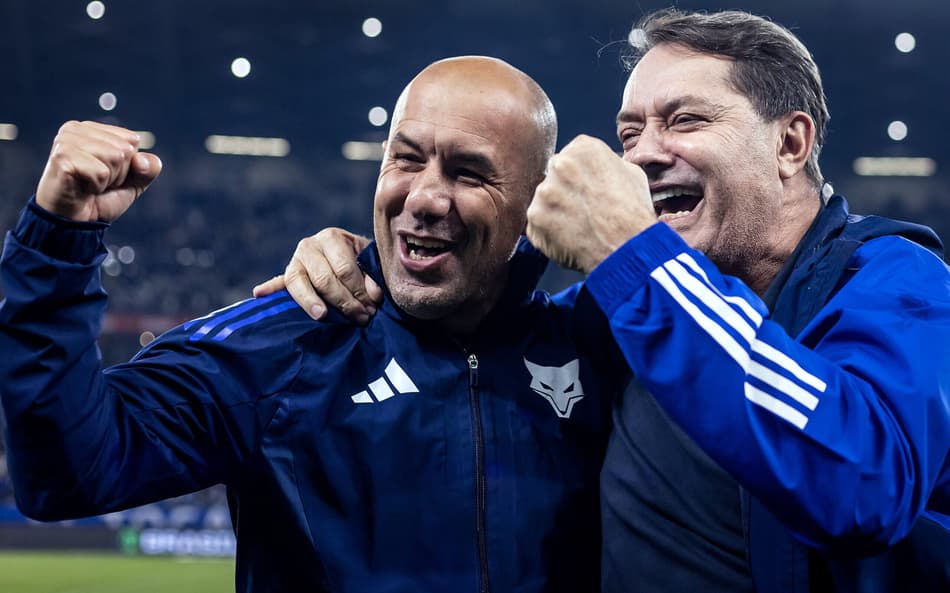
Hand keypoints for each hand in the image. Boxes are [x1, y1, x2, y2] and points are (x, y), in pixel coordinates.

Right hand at [36, 121, 161, 221]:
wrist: (73, 223)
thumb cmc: (99, 199)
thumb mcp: (133, 182)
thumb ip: (148, 168)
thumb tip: (142, 160)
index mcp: (92, 129)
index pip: (132, 140)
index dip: (127, 165)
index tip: (106, 175)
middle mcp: (76, 129)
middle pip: (125, 149)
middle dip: (118, 173)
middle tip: (96, 182)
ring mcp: (66, 141)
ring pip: (115, 157)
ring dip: (107, 180)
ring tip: (89, 185)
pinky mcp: (62, 157)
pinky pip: (101, 172)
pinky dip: (97, 186)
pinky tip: (81, 189)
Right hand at [252, 228, 381, 323]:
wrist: (347, 253)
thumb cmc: (360, 260)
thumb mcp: (369, 263)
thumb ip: (371, 277)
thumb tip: (372, 296)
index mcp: (331, 237)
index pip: (344, 269)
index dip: (359, 291)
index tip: (372, 308)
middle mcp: (309, 246)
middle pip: (324, 279)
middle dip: (344, 302)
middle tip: (361, 318)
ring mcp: (295, 261)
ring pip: (299, 284)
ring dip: (311, 303)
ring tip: (322, 316)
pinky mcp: (286, 276)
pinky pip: (277, 283)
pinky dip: (269, 288)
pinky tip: (259, 293)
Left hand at [526, 134, 654, 272]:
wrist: (626, 247)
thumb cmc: (632, 213)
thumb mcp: (632, 174)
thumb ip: (607, 164)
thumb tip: (599, 169)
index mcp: (583, 148)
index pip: (572, 155)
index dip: (581, 176)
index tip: (588, 189)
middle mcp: (559, 165)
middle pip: (555, 175)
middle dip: (565, 190)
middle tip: (583, 209)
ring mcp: (544, 192)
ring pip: (545, 200)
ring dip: (556, 211)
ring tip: (579, 226)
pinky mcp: (535, 219)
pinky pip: (538, 224)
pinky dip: (550, 233)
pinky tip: (570, 238)